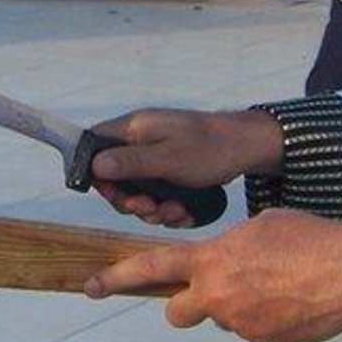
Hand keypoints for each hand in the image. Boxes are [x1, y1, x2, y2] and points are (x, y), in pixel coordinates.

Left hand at [85, 208, 341, 341]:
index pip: (153, 267)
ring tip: (278, 286)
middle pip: (178, 312)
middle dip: (189, 305)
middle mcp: (218, 296)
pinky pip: (256, 330)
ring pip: (225, 319)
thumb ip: (232, 246)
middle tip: (216, 291)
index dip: (118, 277)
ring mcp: (241, 324)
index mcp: (212, 260)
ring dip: (240, 308)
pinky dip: (268, 318)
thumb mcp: (262, 225)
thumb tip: (228, 260)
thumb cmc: (310, 239)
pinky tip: (294, 301)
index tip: (92, 285)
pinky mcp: (266, 341)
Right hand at [88, 108, 281, 228]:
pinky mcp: (170, 172)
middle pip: (115, 176)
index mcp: (133, 129)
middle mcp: (140, 141)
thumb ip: (130, 162)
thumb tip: (94, 165)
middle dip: (132, 199)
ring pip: (138, 190)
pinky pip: (158, 194)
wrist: (247, 148)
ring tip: (175, 212)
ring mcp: (155, 157)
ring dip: (153, 208)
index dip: (96, 172)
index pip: (94, 145)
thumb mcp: (167, 159)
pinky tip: (184, 212)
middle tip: (150, 208)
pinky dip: (169, 207)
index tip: (114, 193)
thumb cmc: (209, 148)